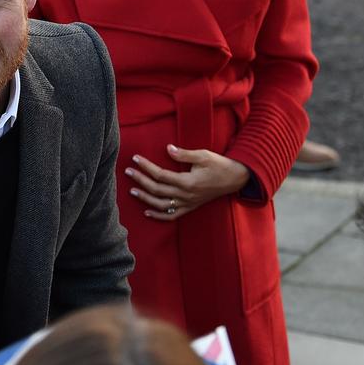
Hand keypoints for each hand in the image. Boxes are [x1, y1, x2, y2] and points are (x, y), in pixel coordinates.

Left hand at [124, 144, 249, 220]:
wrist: (235, 179)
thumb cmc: (219, 165)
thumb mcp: (203, 155)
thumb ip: (184, 154)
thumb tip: (168, 149)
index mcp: (188, 182)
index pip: (160, 175)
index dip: (146, 167)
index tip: (135, 159)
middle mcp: (186, 195)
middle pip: (157, 190)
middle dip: (140, 181)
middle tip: (128, 172)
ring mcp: (188, 203)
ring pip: (161, 205)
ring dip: (145, 199)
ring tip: (132, 191)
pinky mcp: (191, 208)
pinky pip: (172, 216)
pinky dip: (158, 216)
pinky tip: (147, 212)